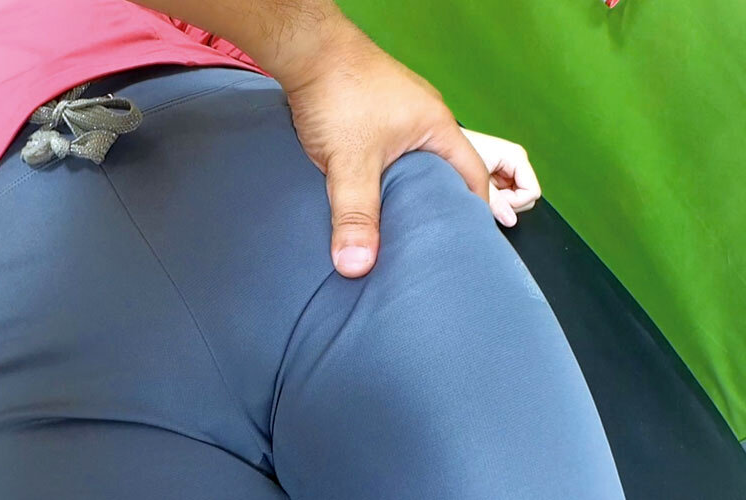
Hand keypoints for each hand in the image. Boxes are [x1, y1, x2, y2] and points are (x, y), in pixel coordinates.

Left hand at [284, 26, 489, 277]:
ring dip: (408, 187)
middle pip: (445, 170)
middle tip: (428, 240)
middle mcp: (426, 117)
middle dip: (437, 204)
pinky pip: (393, 148)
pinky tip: (371, 190)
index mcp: (438, 128)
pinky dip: (387, 171)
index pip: (474, 177)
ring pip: (416, 160)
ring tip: (398, 222)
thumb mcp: (349, 163)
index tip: (463, 241)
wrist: (306, 47)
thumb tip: (357, 265)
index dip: (473, 211)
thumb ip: (355, 215)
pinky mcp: (377, 109)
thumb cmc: (338, 91)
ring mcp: (402, 111)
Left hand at [460, 128, 540, 226]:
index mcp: (517, 157)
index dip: (514, 202)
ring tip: (481, 191)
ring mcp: (509, 170)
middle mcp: (516, 162)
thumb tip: (511, 221)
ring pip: (516, 199)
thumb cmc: (455, 153)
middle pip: (527, 197)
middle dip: (508, 204)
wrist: (440, 145)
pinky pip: (506, 196)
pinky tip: (481, 190)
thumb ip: (495, 202)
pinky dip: (495, 199)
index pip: (532, 192)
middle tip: (485, 195)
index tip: (494, 199)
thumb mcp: (478, 180)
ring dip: (500, 202)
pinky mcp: (500, 176)